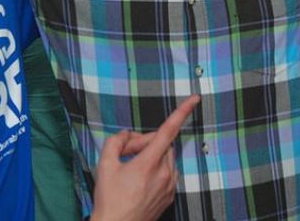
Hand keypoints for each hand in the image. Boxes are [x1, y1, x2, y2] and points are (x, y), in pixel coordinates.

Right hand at [91, 95, 199, 220]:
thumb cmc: (110, 200)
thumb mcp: (104, 165)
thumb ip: (115, 141)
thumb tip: (126, 135)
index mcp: (149, 163)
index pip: (169, 130)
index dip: (183, 112)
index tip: (195, 98)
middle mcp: (165, 174)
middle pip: (163, 143)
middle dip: (146, 142)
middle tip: (127, 152)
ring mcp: (170, 186)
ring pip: (166, 157)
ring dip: (152, 155)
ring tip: (131, 168)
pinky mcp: (171, 196)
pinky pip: (168, 172)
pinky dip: (157, 169)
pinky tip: (139, 180)